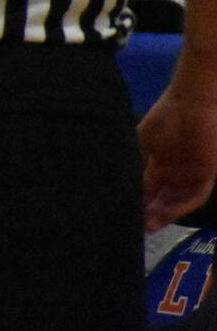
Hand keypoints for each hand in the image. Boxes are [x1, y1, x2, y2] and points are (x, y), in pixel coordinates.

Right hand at [139, 81, 216, 230]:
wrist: (192, 103)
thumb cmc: (165, 118)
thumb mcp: (143, 142)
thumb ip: (138, 164)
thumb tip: (127, 185)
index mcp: (160, 165)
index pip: (149, 190)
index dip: (139, 203)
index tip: (124, 215)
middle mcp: (175, 174)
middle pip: (163, 200)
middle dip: (151, 214)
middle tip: (137, 227)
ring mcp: (191, 175)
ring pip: (178, 202)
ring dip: (165, 214)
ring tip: (149, 224)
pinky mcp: (207, 174)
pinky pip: (196, 196)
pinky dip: (182, 206)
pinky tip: (167, 212)